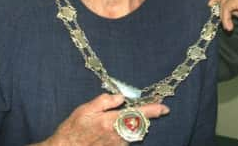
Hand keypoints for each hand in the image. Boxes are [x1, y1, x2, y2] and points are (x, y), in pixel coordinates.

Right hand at [37, 94, 168, 145]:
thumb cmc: (73, 129)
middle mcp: (117, 135)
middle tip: (134, 110)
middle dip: (140, 117)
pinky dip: (122, 134)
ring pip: (132, 132)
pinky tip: (107, 132)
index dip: (153, 110)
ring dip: (129, 125)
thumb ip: (105, 101)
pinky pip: (125, 140)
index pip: (137, 113)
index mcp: (111, 121)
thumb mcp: (85, 110)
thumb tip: (121, 96)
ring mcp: (117, 145)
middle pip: (138, 124)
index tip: (164, 107)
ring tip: (110, 124)